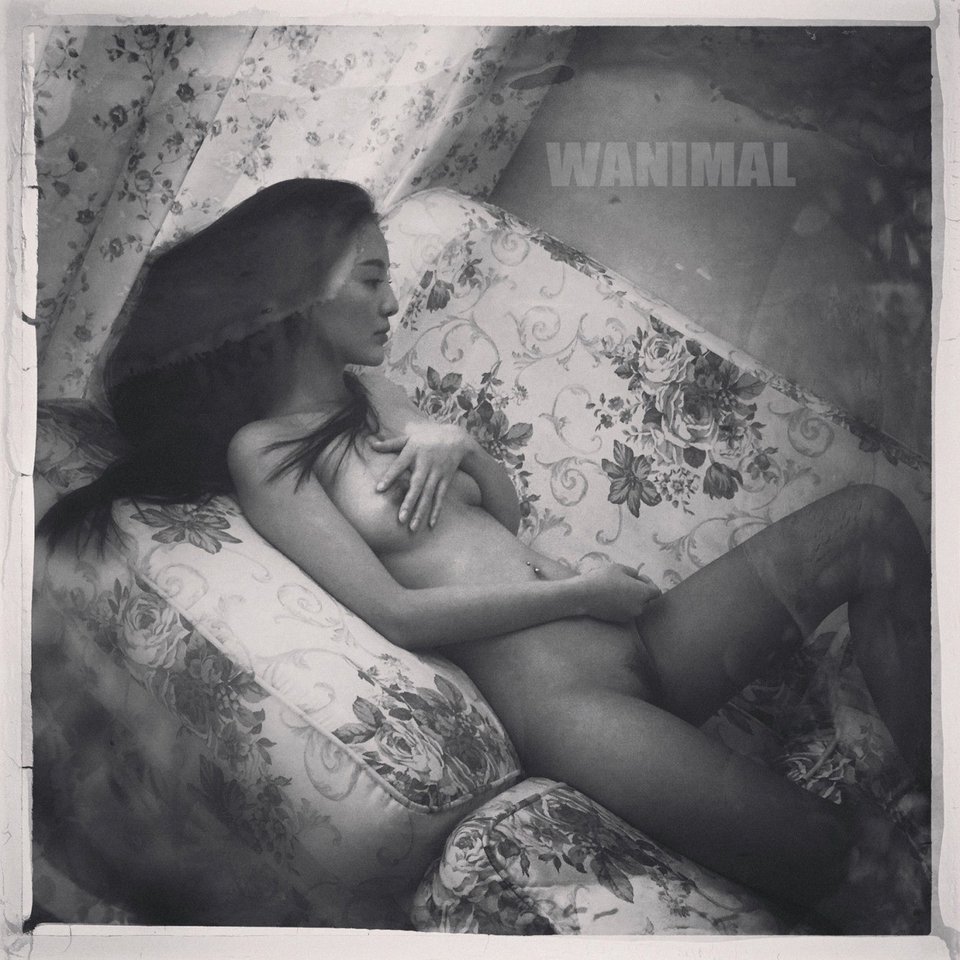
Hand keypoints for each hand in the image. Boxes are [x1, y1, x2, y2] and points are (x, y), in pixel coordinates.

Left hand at [370, 423, 472, 529]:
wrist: (456, 439)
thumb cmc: (427, 438)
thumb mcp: (409, 438)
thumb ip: (390, 444)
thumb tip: (370, 444)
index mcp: (413, 452)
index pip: (399, 466)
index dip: (389, 477)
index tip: (379, 489)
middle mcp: (425, 464)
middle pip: (416, 485)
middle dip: (409, 502)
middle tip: (400, 519)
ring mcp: (436, 473)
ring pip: (428, 495)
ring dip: (421, 511)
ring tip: (412, 527)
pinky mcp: (445, 480)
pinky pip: (440, 497)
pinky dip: (436, 510)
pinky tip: (430, 525)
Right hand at [545, 563, 659, 621]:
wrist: (584, 595)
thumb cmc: (603, 579)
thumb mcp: (620, 568)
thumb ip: (633, 572)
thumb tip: (637, 577)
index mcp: (643, 594)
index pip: (656, 592)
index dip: (648, 582)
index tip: (637, 577)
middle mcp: (639, 607)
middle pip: (646, 599)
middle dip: (639, 590)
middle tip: (625, 581)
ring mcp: (629, 615)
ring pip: (635, 606)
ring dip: (630, 597)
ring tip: (616, 588)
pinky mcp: (619, 620)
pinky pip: (626, 611)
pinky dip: (622, 604)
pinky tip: (610, 597)